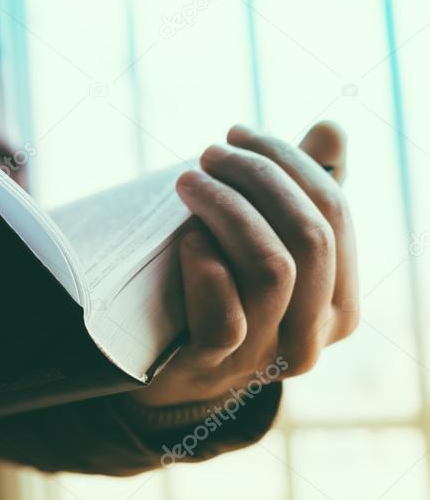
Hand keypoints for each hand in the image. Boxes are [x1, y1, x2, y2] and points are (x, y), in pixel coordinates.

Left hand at [128, 122, 357, 406]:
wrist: (160, 370)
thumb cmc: (217, 292)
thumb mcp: (261, 245)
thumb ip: (299, 193)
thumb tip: (332, 129)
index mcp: (339, 304)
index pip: (334, 213)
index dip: (290, 161)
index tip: (241, 132)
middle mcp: (312, 336)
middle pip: (309, 235)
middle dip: (259, 177)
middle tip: (210, 152)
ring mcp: (263, 356)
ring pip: (271, 267)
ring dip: (228, 209)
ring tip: (188, 181)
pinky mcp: (212, 367)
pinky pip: (224, 314)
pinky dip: (206, 265)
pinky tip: (185, 238)